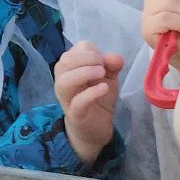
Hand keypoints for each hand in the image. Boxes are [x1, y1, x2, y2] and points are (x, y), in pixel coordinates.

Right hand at [54, 41, 124, 165]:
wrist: (96, 128)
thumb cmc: (99, 99)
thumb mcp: (109, 78)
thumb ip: (112, 65)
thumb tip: (115, 57)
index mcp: (70, 70)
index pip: (73, 51)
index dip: (90, 52)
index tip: (103, 61)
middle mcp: (64, 82)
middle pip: (64, 62)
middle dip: (86, 58)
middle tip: (103, 66)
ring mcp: (67, 99)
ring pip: (64, 81)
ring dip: (84, 73)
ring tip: (101, 73)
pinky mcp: (75, 115)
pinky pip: (77, 102)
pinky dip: (90, 93)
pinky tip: (104, 88)